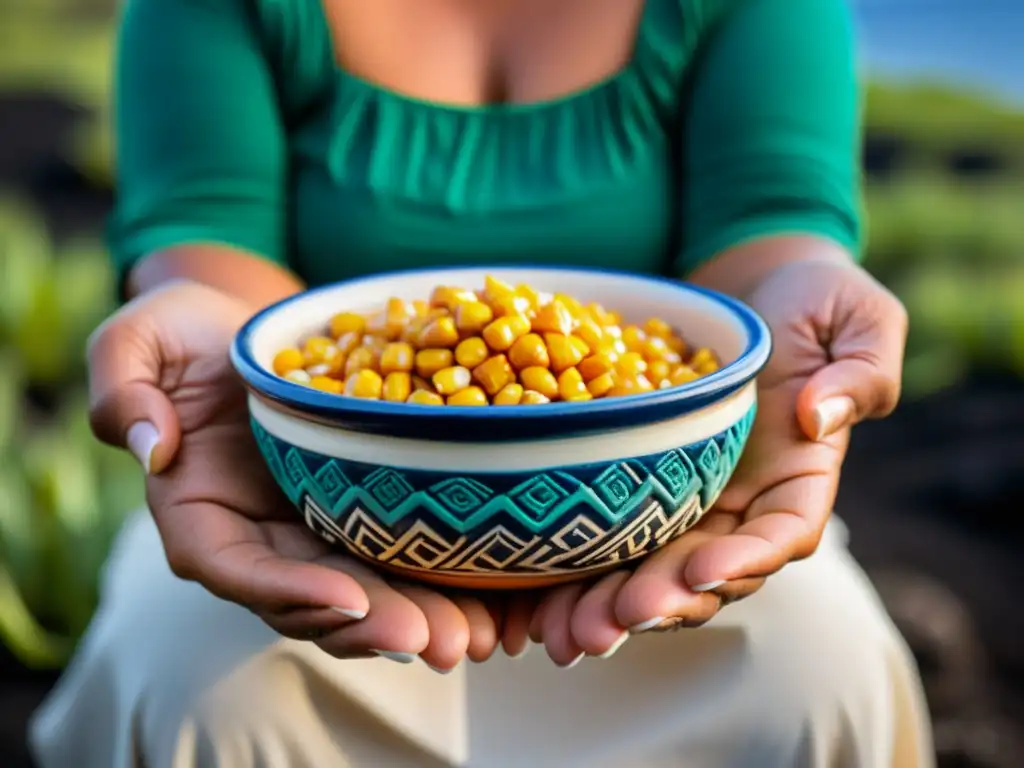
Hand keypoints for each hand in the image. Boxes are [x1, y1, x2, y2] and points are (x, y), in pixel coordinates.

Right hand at [87, 281, 500, 669]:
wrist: (249, 323)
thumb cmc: (185, 326)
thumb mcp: (139, 338)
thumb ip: (123, 388)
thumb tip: (148, 446)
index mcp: (197, 511)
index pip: (231, 568)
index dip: (287, 589)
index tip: (348, 597)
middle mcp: (256, 535)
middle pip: (309, 598)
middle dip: (371, 625)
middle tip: (433, 639)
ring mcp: (310, 528)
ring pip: (361, 589)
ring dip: (414, 617)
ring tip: (471, 634)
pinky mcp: (357, 509)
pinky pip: (395, 551)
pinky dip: (436, 575)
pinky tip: (488, 592)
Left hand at [518, 258, 907, 664]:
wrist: (754, 285)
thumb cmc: (818, 295)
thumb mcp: (859, 318)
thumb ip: (858, 373)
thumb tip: (817, 418)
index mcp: (803, 474)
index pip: (783, 534)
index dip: (747, 560)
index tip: (704, 571)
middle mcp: (748, 500)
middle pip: (710, 569)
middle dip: (665, 600)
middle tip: (614, 621)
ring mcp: (694, 494)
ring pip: (656, 563)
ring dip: (614, 602)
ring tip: (568, 631)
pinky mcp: (646, 478)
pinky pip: (616, 525)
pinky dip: (582, 564)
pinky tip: (541, 597)